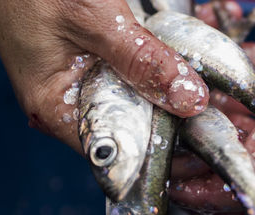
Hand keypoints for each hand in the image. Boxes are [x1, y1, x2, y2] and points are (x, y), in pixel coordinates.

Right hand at [0, 0, 208, 151]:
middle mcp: (61, 102)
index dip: (155, 151)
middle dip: (164, 120)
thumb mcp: (96, 23)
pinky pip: (119, 77)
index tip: (193, 145)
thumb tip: (188, 100)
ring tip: (192, 91)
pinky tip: (167, 65)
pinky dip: (144, 71)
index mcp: (54, 107)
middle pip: (124, 126)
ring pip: (125, 100)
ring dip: (157, 93)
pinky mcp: (80, 63)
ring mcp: (71, 82)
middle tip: (201, 112)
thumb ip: (142, 60)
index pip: (114, 148)